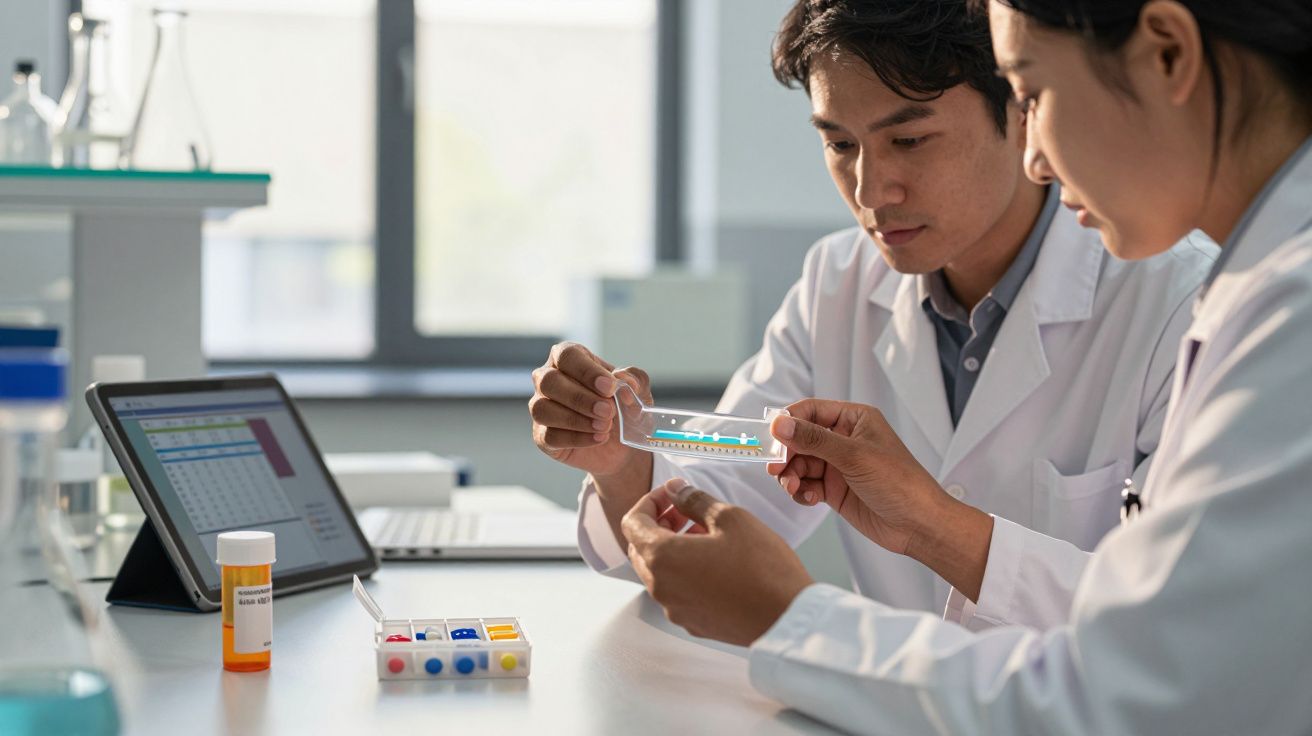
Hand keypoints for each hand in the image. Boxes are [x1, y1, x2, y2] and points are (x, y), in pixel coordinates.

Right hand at [529, 342, 651, 477]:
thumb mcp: (638, 390)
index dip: (587, 371)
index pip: (567, 356)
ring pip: (542, 409)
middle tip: (608, 411)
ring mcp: (541, 407)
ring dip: (575, 419)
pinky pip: (549, 436)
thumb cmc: (624, 407)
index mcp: (569, 359)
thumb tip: (625, 381)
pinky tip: (598, 438)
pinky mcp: (541, 436)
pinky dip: (576, 438)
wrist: (621, 444)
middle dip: (580, 398)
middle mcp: (548, 379)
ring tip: (604, 426)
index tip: (609, 387)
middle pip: (549, 381)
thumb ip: (634, 380)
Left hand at [622, 478, 812, 646]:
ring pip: (658, 572)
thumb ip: (694, 499)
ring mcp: (675, 609)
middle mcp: (661, 587)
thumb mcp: (731, 518)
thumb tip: (675, 490)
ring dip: (671, 548)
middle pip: (640, 548)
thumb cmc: (762, 567)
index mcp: (662, 557)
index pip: (632, 523)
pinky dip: (683, 571)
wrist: (787, 619)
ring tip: (705, 534)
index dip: (649, 502)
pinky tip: (713, 562)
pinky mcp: (692, 623)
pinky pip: (676, 592)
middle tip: (686, 511)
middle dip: (658, 524)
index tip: (672, 494)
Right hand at [767, 399, 993, 600]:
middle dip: (786, 454)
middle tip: (776, 469)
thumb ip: (813, 439)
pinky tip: (810, 499)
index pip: (810, 410)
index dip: (789, 422)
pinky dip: (801, 491)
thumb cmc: (898, 482)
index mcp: (854, 419)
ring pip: (799, 463)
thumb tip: (779, 425)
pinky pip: (806, 484)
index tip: (771, 437)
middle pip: (799, 439)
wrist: (918, 525)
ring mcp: (838, 465)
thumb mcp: (853, 456)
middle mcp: (844, 439)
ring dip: (791, 475)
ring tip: (793, 488)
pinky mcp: (834, 489)